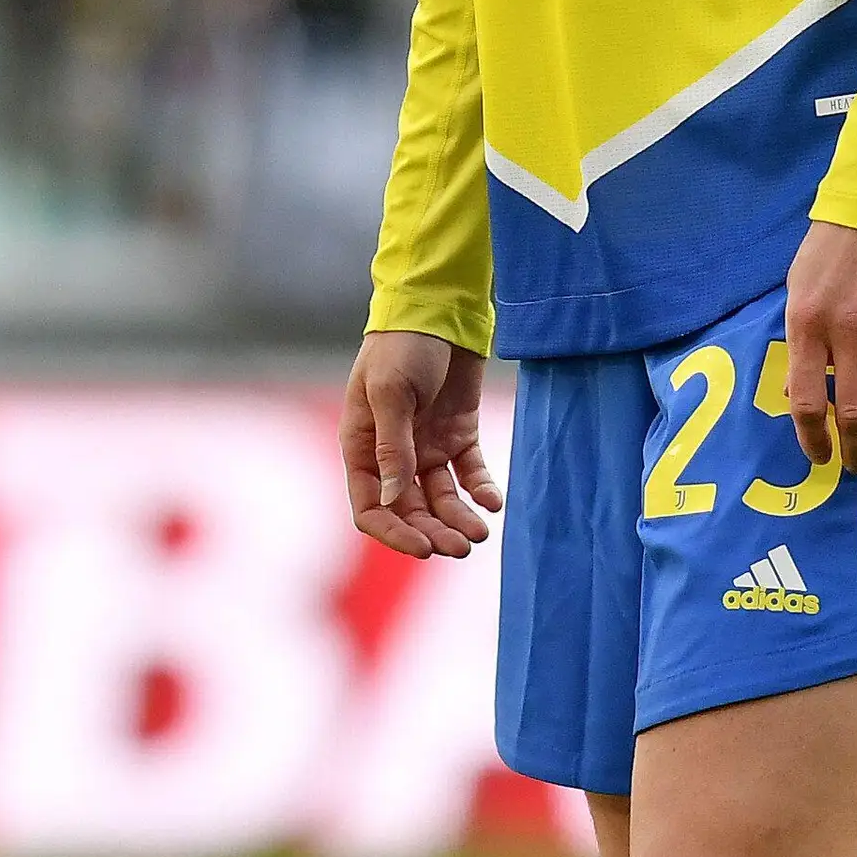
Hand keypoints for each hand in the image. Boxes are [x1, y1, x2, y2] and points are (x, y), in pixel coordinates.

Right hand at [342, 329, 500, 559]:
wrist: (441, 306)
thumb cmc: (402, 346)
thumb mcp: (391, 393)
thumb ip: (393, 447)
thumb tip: (392, 501)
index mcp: (363, 445)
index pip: (370, 507)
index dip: (393, 533)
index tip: (423, 549)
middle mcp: (393, 452)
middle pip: (409, 510)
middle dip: (433, 531)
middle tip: (462, 546)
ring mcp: (427, 444)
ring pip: (440, 498)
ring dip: (457, 518)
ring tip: (480, 531)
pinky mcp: (458, 433)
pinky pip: (468, 471)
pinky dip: (479, 488)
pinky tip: (493, 501)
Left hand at [778, 221, 856, 475]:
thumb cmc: (832, 248)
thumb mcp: (798, 287)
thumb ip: (801, 339)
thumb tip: (801, 392)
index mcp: (807, 323)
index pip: (804, 400)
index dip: (811, 440)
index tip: (818, 457)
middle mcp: (847, 330)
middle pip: (851, 412)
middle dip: (854, 450)